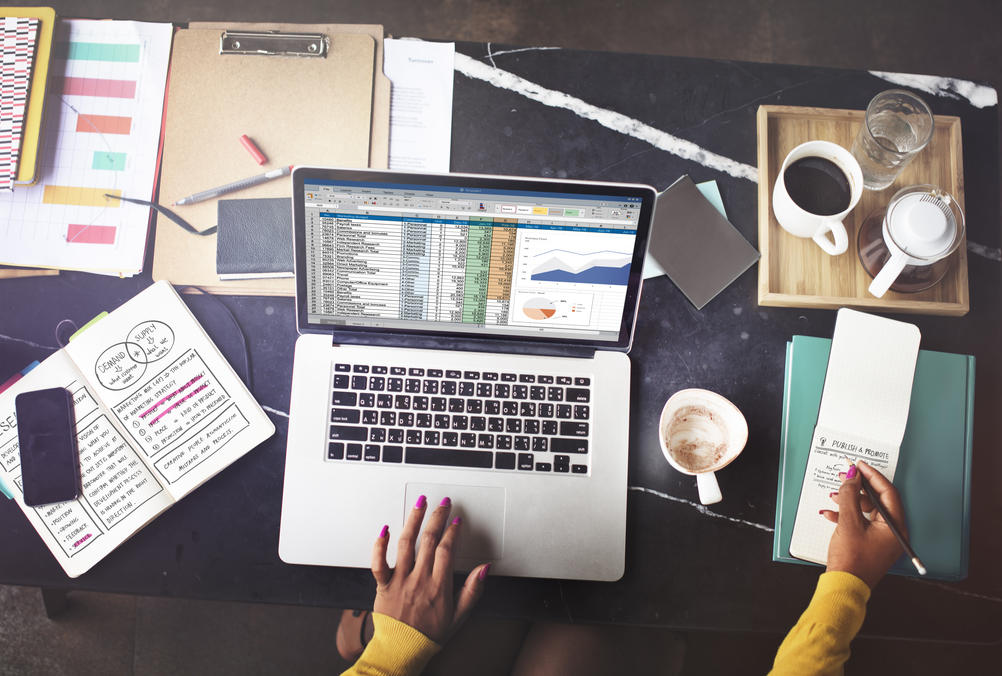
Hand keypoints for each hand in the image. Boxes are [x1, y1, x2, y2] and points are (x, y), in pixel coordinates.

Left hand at [371, 496, 489, 643]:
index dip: (453, 532)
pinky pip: (378, 562)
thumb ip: (472, 590)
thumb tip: (484, 569)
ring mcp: (399, 580)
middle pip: (428, 540)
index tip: (457, 521)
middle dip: (437, 518)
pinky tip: (384, 529)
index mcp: (438, 586)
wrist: (402, 650)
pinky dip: (379, 544)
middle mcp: (419, 579)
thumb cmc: (429, 634)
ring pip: (406, 543)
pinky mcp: (383, 585)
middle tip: (443, 504)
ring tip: (420, 504)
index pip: (446, 550)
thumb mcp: (459, 616)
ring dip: (413, 520)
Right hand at [821, 460, 905, 588]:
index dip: (872, 476)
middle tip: (846, 476)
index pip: (888, 492)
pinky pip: (860, 523)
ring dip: (849, 501)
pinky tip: (831, 514)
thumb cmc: (852, 560)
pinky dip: (846, 516)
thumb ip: (849, 495)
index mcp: (895, 527)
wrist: (844, 586)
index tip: (859, 466)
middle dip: (858, 488)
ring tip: (835, 495)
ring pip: (867, 511)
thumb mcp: (848, 522)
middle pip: (877, 501)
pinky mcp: (870, 544)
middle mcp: (892, 532)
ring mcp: (882, 539)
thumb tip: (852, 476)